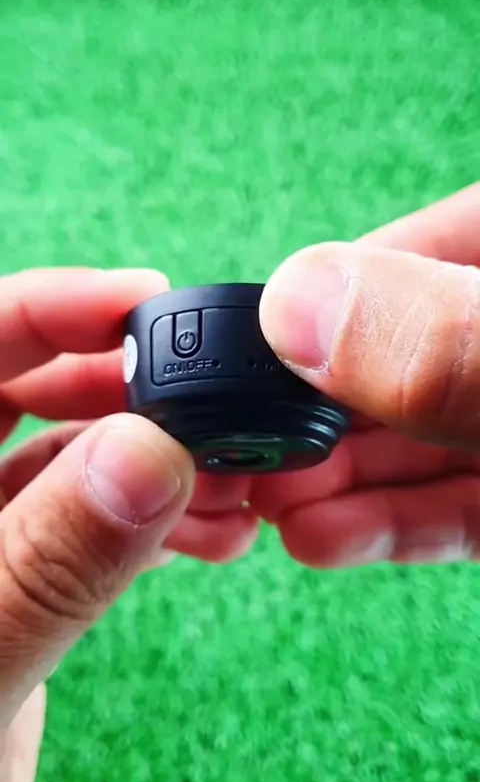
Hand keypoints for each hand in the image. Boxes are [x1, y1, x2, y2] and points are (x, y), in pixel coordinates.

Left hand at [0, 268, 257, 781]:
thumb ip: (49, 562)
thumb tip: (152, 452)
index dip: (56, 307)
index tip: (146, 302)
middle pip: (31, 385)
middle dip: (128, 387)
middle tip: (208, 402)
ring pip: (71, 456)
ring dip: (158, 458)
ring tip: (234, 480)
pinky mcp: (22, 578)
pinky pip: (91, 519)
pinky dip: (155, 517)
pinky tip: (213, 530)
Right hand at [252, 182, 479, 567]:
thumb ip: (444, 342)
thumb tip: (295, 308)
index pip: (431, 245)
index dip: (342, 286)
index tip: (265, 339)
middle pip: (410, 354)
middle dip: (322, 407)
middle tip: (246, 447)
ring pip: (429, 437)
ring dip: (341, 476)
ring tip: (268, 503)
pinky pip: (465, 505)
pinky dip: (396, 523)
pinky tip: (322, 537)